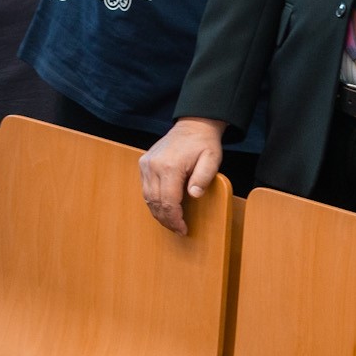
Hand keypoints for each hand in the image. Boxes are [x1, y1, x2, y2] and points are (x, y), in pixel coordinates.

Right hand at [139, 118, 227, 234]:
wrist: (192, 126)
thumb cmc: (204, 144)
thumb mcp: (211, 160)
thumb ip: (203, 178)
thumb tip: (195, 195)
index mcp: (170, 166)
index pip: (169, 201)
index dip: (175, 219)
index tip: (183, 229)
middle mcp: (153, 165)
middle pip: (155, 201)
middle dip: (166, 219)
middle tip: (177, 229)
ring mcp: (146, 164)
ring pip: (147, 197)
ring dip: (158, 212)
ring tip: (170, 222)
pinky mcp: (144, 163)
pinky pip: (145, 188)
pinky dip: (152, 201)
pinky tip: (163, 208)